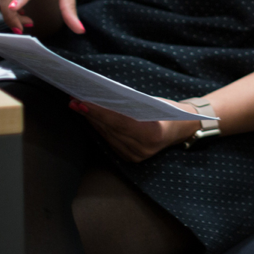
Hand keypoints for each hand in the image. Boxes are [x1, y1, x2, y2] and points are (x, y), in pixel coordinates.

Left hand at [71, 99, 203, 162]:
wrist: (180, 129)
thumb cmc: (167, 110)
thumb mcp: (154, 103)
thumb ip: (131, 104)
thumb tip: (103, 95)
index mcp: (153, 134)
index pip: (119, 121)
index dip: (99, 112)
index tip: (82, 101)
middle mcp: (143, 149)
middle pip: (110, 129)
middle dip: (90, 114)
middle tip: (73, 99)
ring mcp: (135, 156)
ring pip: (107, 135)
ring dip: (91, 120)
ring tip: (77, 105)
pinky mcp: (130, 158)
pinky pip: (110, 141)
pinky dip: (99, 127)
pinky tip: (89, 116)